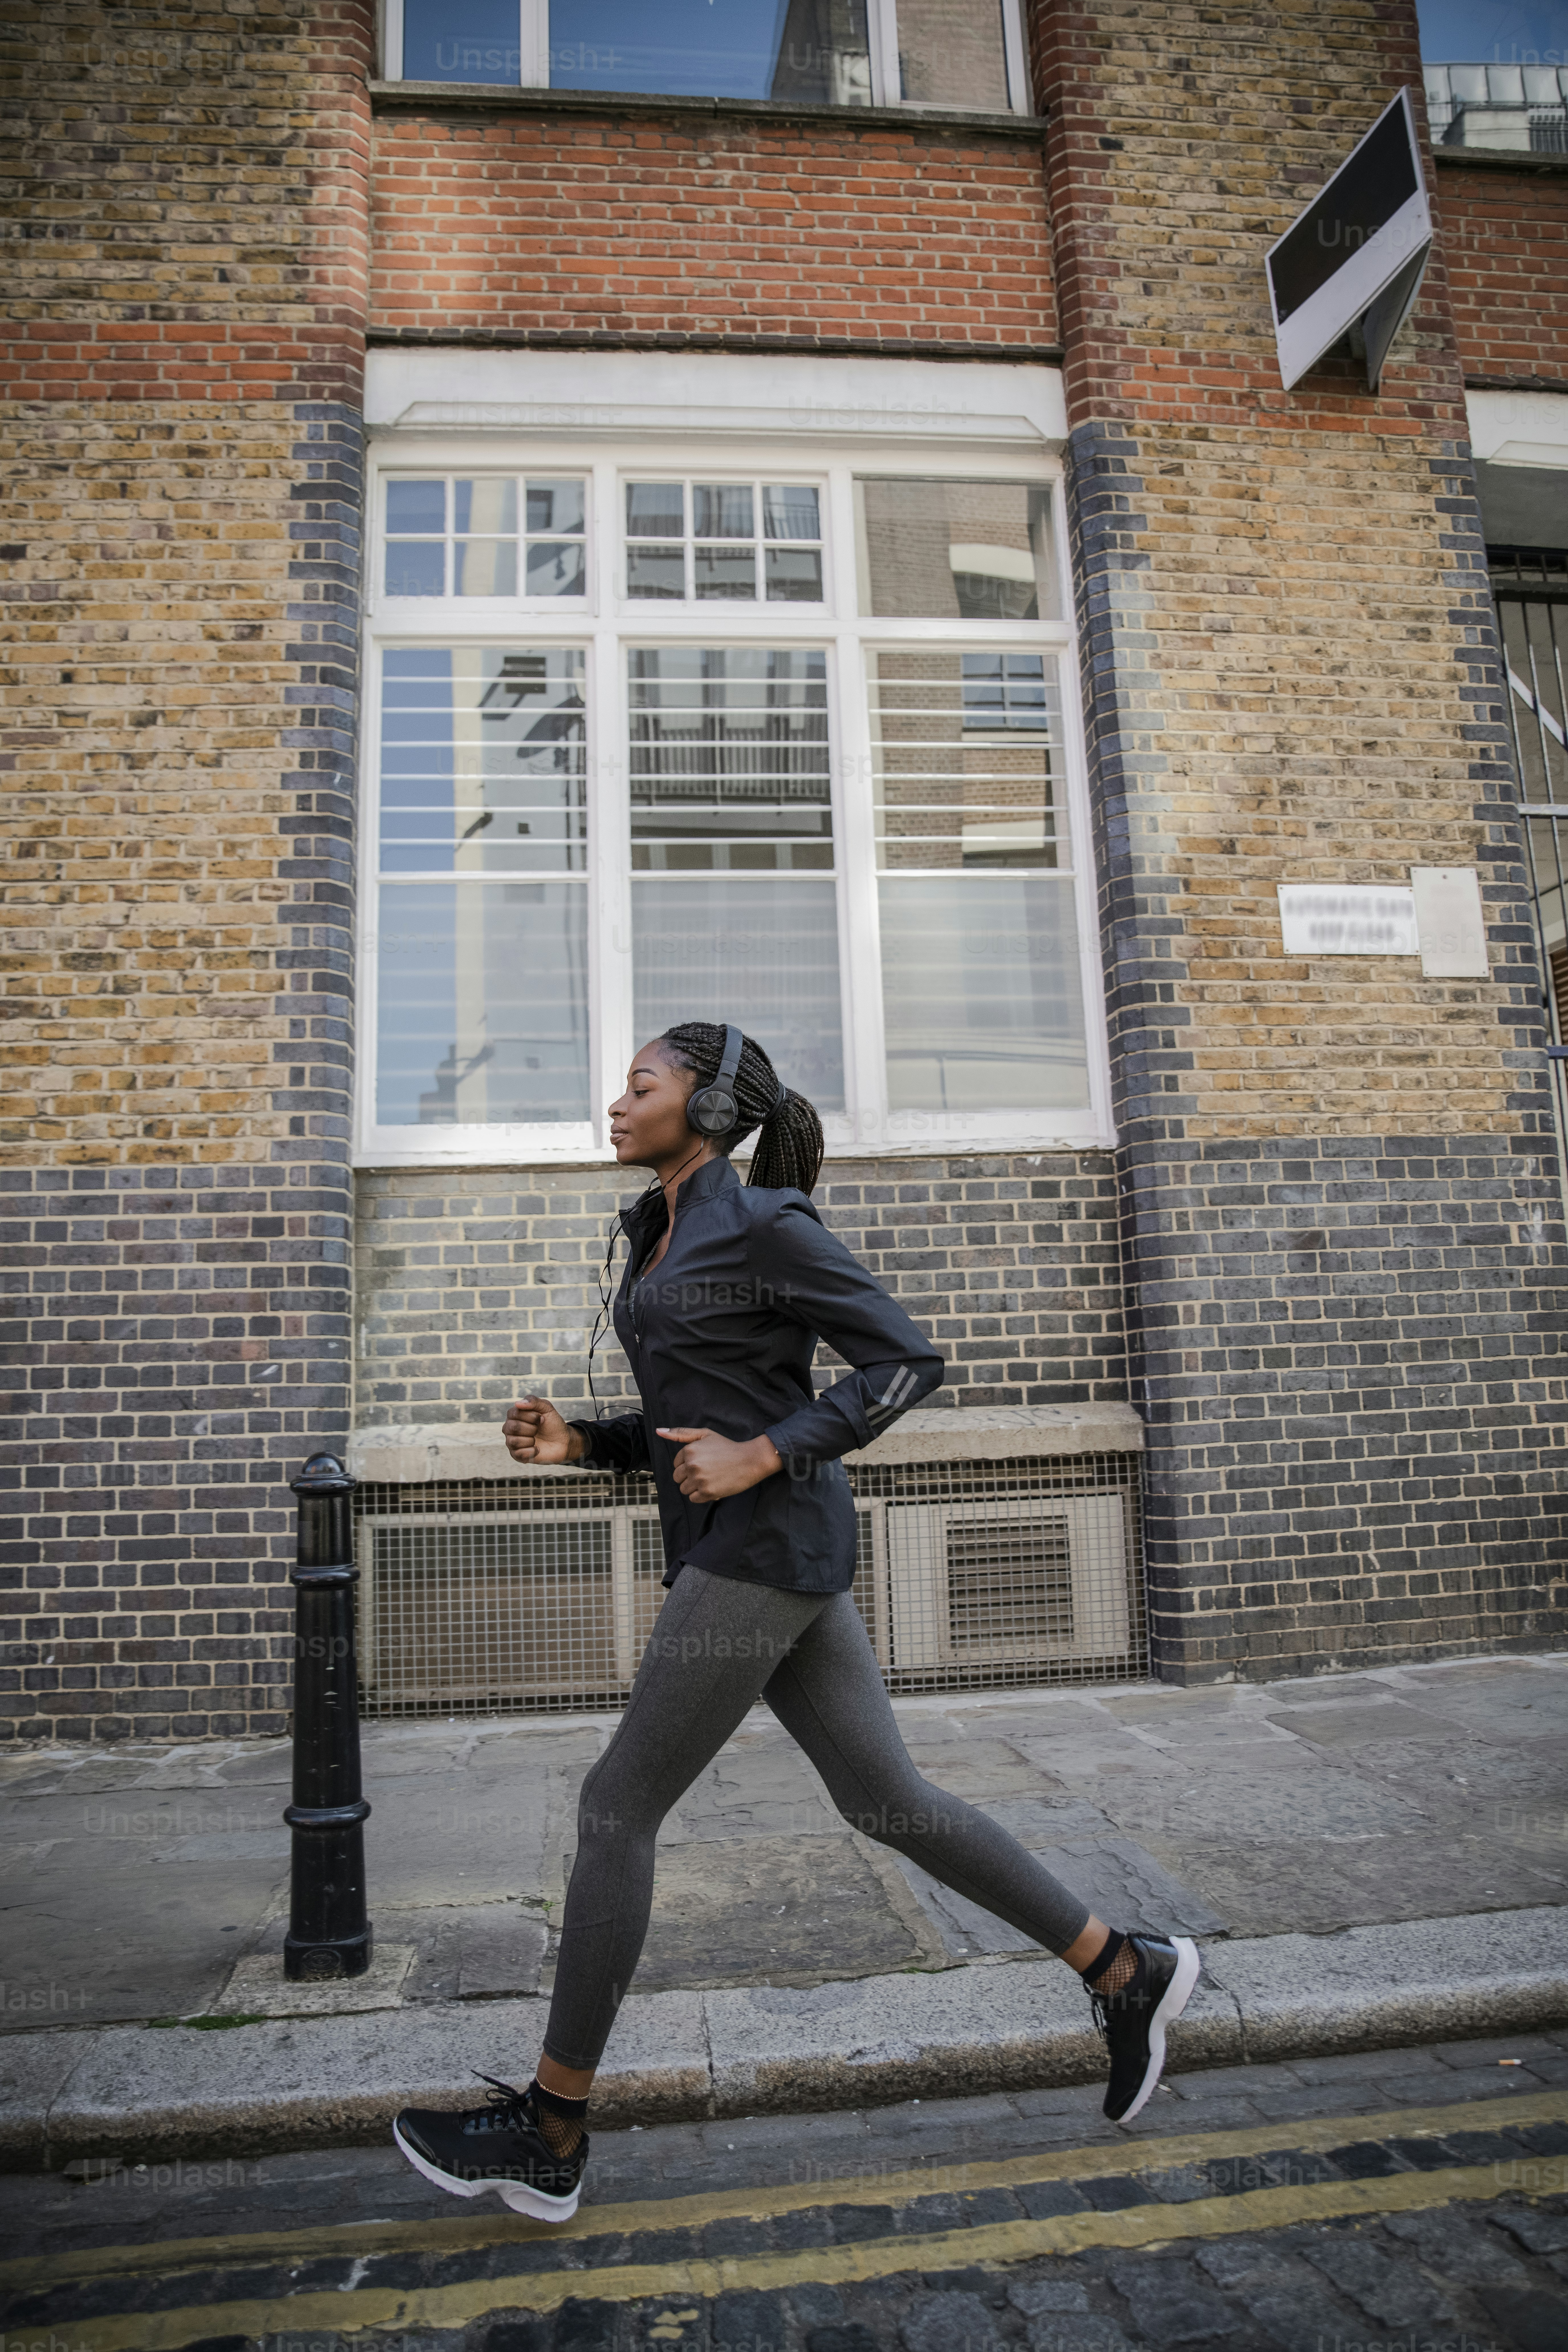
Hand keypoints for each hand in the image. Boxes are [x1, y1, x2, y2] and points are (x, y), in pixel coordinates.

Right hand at [503, 1395, 582, 1464]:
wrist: (563, 1441)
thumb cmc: (552, 1424)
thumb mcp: (547, 1408)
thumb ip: (533, 1401)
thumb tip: (517, 1403)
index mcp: (514, 1415)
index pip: (514, 1413)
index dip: (531, 1417)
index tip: (542, 1419)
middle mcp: (509, 1428)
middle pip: (512, 1427)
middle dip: (531, 1428)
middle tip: (539, 1429)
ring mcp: (512, 1442)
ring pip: (513, 1441)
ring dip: (530, 1440)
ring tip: (536, 1439)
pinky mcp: (516, 1455)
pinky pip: (518, 1454)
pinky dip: (532, 1451)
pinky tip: (537, 1449)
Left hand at [657, 1427, 780, 1503]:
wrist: (749, 1460)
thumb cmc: (727, 1447)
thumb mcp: (704, 1434)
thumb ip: (680, 1433)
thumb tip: (658, 1431)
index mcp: (689, 1451)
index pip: (675, 1464)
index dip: (687, 1464)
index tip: (701, 1462)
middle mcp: (692, 1465)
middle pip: (677, 1478)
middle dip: (688, 1476)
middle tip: (705, 1471)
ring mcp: (699, 1480)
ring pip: (684, 1489)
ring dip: (694, 1487)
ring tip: (709, 1479)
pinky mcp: (707, 1492)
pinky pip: (693, 1498)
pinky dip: (701, 1495)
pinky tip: (712, 1486)